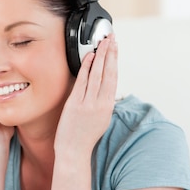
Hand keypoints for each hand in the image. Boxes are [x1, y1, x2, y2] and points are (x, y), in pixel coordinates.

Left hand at [55, 34, 117, 153]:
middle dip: (110, 53)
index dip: (115, 61)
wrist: (74, 151)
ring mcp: (88, 103)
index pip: (114, 78)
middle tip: (111, 38)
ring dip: (100, 56)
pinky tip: (89, 56)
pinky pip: (82, 82)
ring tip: (102, 42)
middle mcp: (100, 104)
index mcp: (108, 106)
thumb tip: (105, 86)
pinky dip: (87, 68)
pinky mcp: (75, 104)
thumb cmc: (85, 136)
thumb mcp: (101, 118)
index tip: (116, 48)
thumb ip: (103, 101)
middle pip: (108, 73)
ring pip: (97, 75)